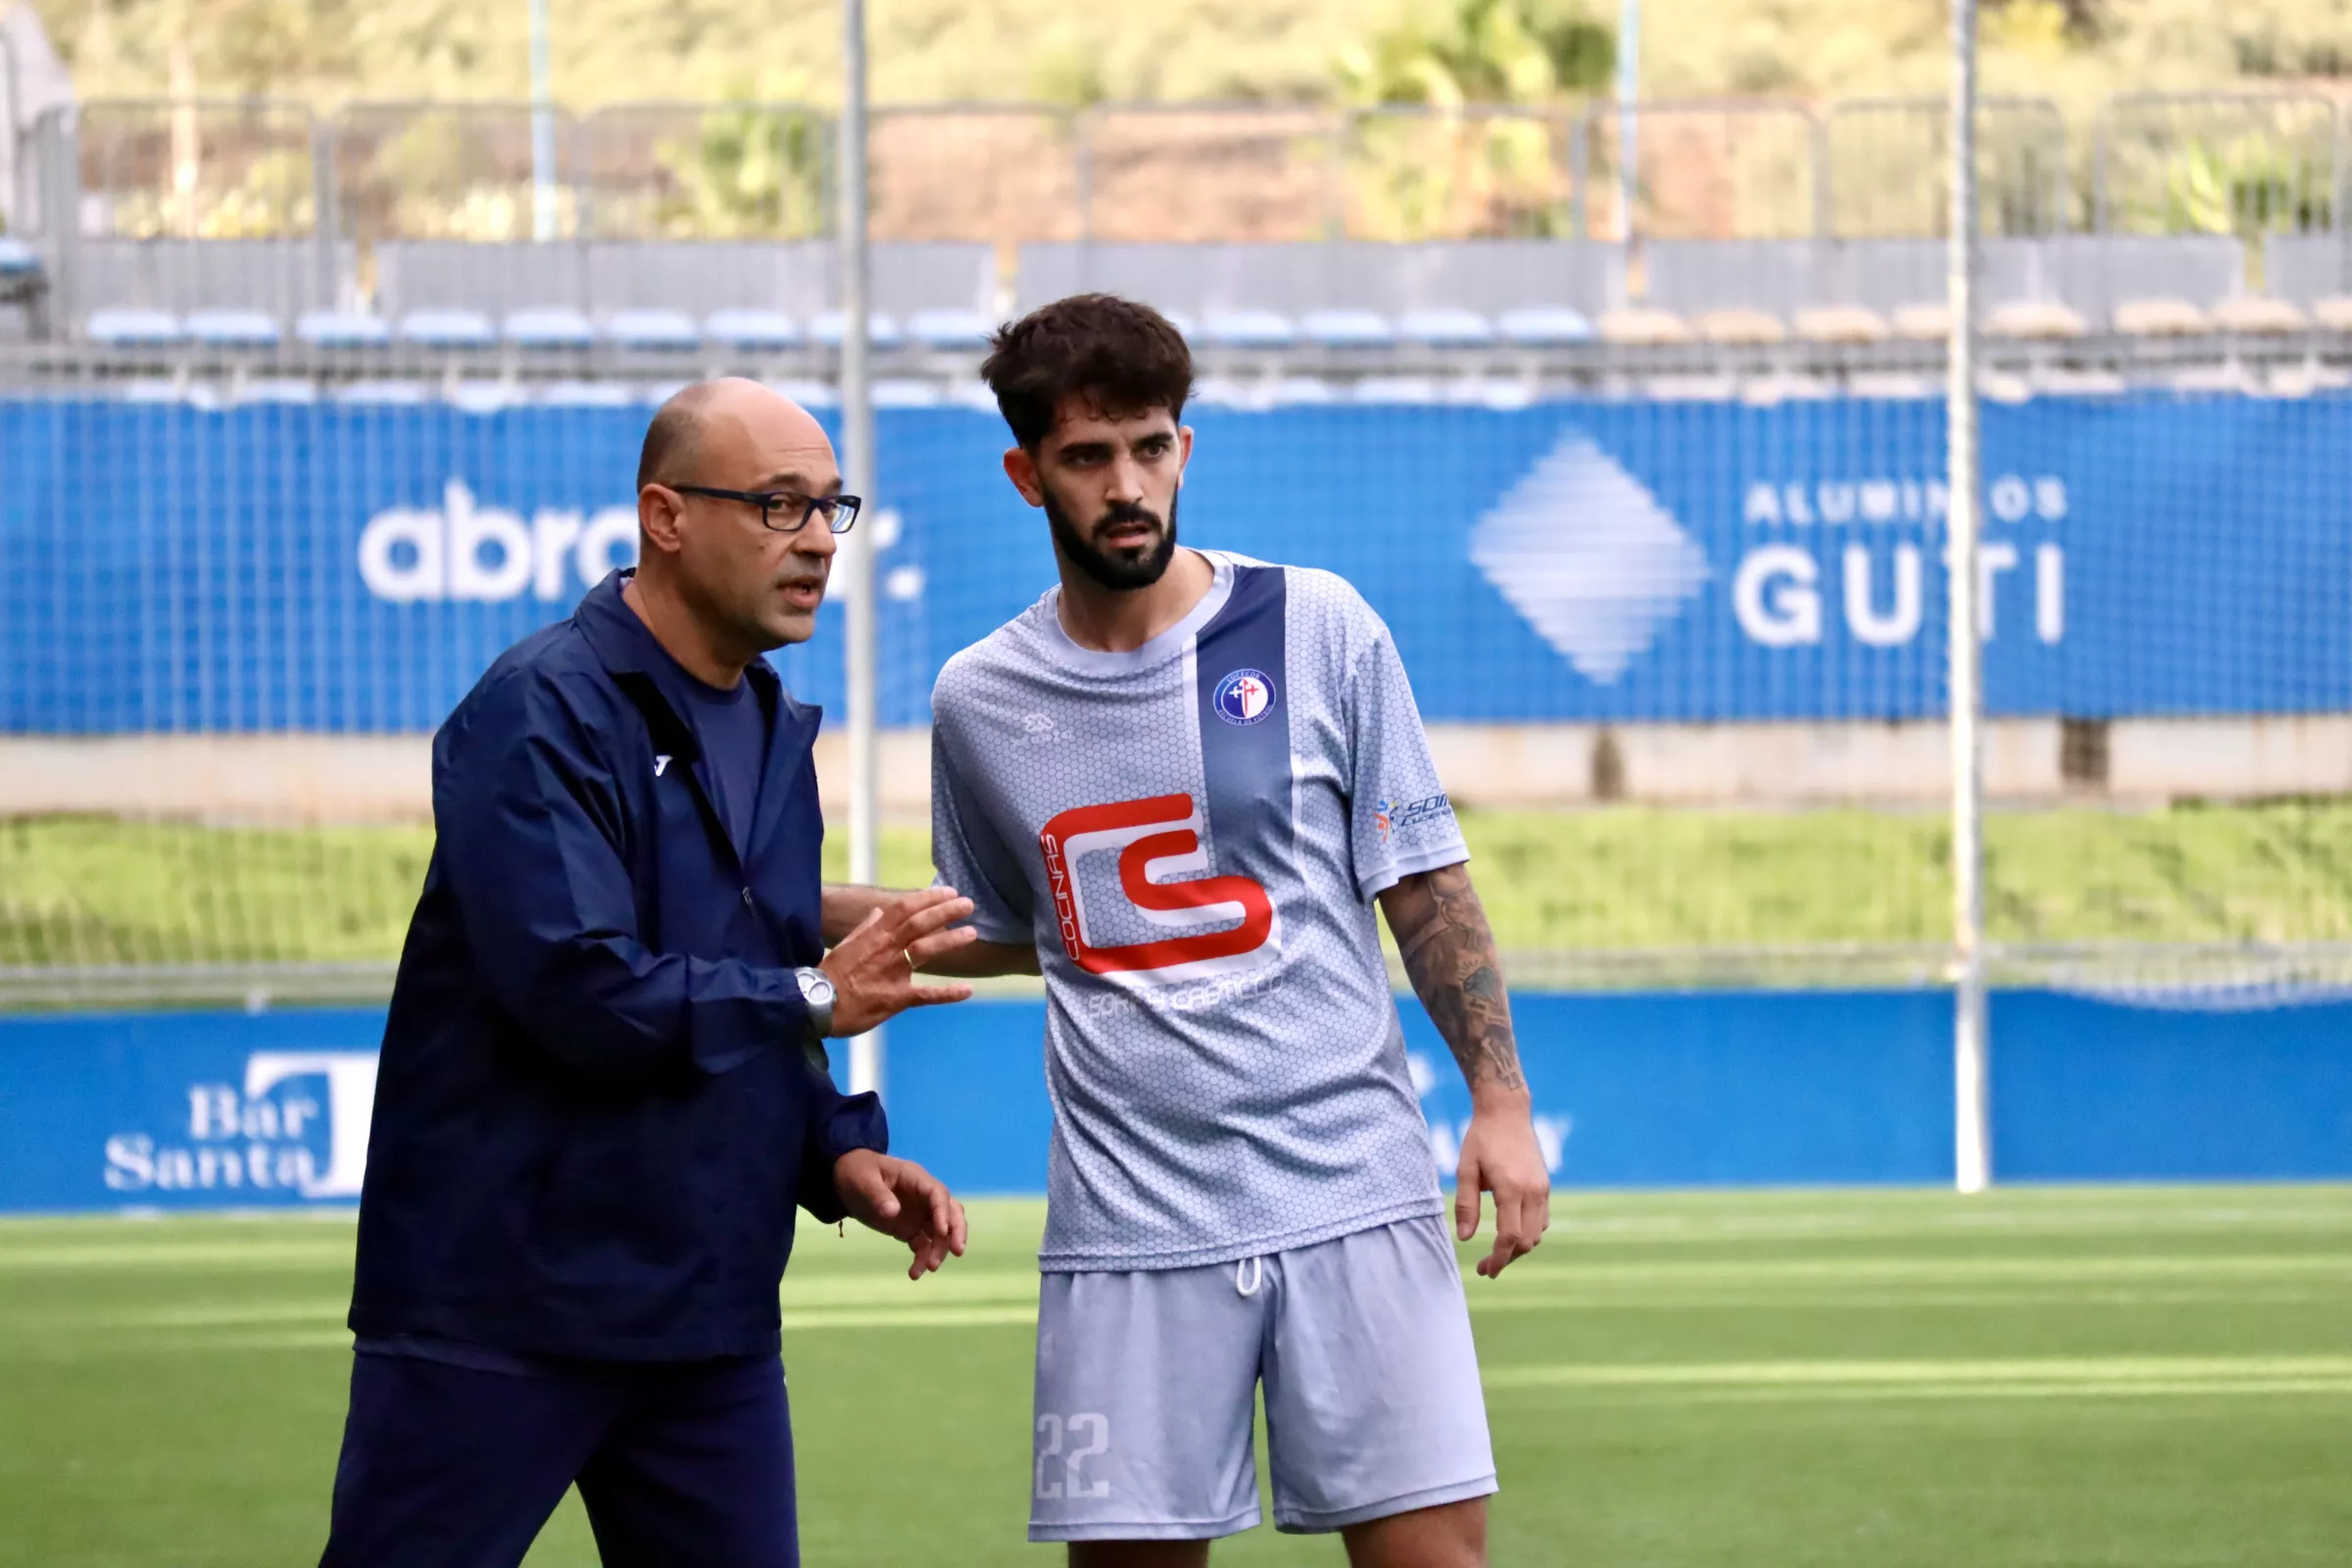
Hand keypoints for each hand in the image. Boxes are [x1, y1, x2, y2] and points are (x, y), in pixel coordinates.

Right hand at [820, 887, 978, 1036]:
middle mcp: (886, 949)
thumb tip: (877, 912)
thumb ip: (864, 929)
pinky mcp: (896, 998)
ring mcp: (892, 972)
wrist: (816, 1005)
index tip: (948, 891)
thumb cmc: (830, 976)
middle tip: (969, 904)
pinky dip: (948, 993)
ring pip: (926, 950)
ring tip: (973, 934)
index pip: (904, 908)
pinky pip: (926, 994)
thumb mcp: (845, 946)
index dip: (928, 898)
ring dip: (951, 940)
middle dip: (946, 911)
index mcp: (874, 935)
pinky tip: (968, 990)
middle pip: (920, 923)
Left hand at [834, 1150, 968, 1279]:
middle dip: (957, 1231)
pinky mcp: (911, 1230)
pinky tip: (915, 1273)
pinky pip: (923, 1245)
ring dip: (939, 1250)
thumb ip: (878, 1195)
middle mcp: (923, 1197)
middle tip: (958, 1251)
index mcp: (915, 1179)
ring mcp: (919, 1214)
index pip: (938, 1194)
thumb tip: (893, 1213)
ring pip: (940, 1233)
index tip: (942, 1232)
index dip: (943, 1212)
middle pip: (951, 1212)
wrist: (846, 1180)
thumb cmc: (857, 1173)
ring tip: (929, 1268)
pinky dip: (922, 1259)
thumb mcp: (863, 1181)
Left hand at [1455, 1097, 1550, 1278]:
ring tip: (1497, 1253)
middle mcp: (1532, 1191)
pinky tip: (1511, 1234)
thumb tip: (1464, 1239)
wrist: (1507, 1112)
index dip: (1498, 1258)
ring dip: (1519, 1248)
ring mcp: (1542, 1188)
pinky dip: (1529, 1233)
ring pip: (1537, 1233)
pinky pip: (1543, 1220)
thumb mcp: (1465, 1169)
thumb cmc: (1481, 1138)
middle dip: (1507, 1258)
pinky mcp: (1545, 1186)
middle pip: (1526, 1241)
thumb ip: (1466, 1205)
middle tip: (1485, 1267)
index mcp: (1511, 1188)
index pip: (1509, 1236)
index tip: (1485, 1270)